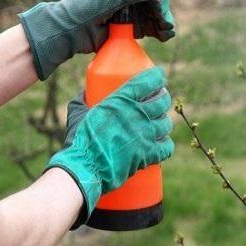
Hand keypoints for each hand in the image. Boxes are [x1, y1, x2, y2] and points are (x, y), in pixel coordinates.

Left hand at [19, 0, 172, 79]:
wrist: (70, 32)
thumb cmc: (84, 7)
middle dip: (162, 6)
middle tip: (163, 16)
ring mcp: (130, 12)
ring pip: (155, 13)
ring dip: (164, 19)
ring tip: (167, 28)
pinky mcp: (131, 29)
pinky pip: (151, 28)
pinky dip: (161, 31)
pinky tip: (165, 34)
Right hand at [46, 67, 173, 227]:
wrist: (84, 168)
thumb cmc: (80, 140)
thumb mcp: (78, 113)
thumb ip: (82, 100)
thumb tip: (85, 93)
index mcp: (122, 100)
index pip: (148, 81)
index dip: (156, 77)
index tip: (158, 76)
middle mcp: (138, 114)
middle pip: (162, 101)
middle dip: (163, 98)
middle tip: (160, 100)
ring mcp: (145, 134)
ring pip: (166, 123)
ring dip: (164, 122)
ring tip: (159, 123)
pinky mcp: (148, 153)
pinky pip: (167, 146)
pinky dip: (166, 144)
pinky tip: (162, 143)